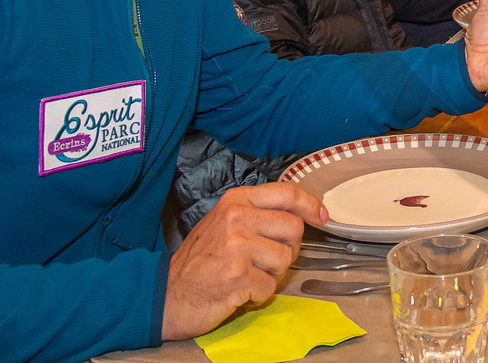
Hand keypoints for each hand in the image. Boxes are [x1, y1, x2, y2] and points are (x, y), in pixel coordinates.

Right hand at [162, 182, 325, 340]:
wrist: (166, 294)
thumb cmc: (200, 260)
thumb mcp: (224, 222)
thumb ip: (258, 213)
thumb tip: (302, 213)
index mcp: (236, 201)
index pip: (287, 192)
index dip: (310, 204)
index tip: (321, 215)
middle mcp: (237, 218)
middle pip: (294, 228)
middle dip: (287, 248)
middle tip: (265, 260)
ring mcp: (237, 247)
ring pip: (286, 259)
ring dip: (272, 274)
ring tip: (247, 275)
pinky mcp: (238, 276)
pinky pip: (270, 286)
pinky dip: (259, 293)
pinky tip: (238, 290)